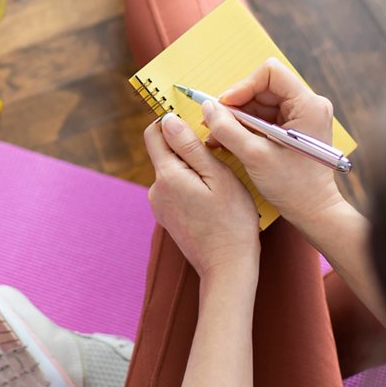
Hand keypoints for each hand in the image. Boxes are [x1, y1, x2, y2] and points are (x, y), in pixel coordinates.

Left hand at [144, 114, 260, 279]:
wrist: (227, 267)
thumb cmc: (231, 220)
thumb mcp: (218, 176)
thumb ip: (190, 146)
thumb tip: (168, 119)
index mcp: (166, 175)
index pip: (154, 133)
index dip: (173, 122)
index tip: (196, 125)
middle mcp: (156, 189)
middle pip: (165, 152)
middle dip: (187, 147)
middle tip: (217, 156)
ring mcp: (159, 205)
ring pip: (173, 171)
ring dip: (191, 168)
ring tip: (219, 181)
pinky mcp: (167, 217)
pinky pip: (176, 189)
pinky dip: (191, 186)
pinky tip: (211, 198)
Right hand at [204, 58, 345, 234]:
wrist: (313, 211)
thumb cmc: (293, 187)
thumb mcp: (255, 156)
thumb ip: (228, 130)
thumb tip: (207, 107)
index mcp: (308, 105)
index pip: (270, 73)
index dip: (243, 86)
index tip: (224, 105)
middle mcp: (308, 105)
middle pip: (263, 88)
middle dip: (236, 105)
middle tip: (214, 123)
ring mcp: (302, 116)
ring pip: (260, 103)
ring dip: (237, 118)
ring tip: (216, 136)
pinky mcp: (294, 128)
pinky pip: (264, 117)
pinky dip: (245, 127)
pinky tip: (227, 140)